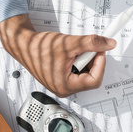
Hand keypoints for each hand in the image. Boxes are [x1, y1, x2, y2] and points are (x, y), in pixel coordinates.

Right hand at [0, 14, 116, 97]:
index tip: (100, 51)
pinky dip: (79, 61)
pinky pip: (77, 72)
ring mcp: (62, 84)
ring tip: (75, 50)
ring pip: (85, 74)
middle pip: (91, 77)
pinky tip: (71, 53)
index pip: (95, 80)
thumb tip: (108, 44)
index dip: (100, 64)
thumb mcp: (70, 43)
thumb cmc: (39, 48)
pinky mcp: (61, 79)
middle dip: (92, 60)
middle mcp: (64, 88)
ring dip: (85, 60)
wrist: (24, 45)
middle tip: (88, 48)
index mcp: (66, 86)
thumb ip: (92, 43)